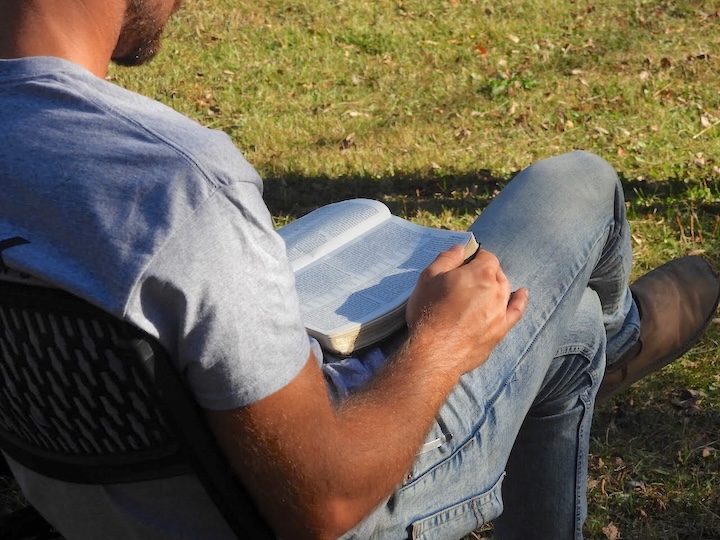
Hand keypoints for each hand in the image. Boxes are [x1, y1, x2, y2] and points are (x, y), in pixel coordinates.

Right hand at [406, 245, 527, 374]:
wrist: (434, 352)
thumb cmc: (428, 312)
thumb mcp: (428, 278)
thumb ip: (447, 258)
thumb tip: (460, 248)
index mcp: (480, 272)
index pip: (486, 256)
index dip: (475, 257)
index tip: (464, 263)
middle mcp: (496, 289)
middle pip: (496, 272)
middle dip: (484, 271)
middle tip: (466, 278)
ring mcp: (501, 310)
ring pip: (505, 290)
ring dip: (495, 284)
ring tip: (483, 287)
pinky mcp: (501, 330)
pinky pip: (516, 311)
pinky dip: (520, 300)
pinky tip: (522, 294)